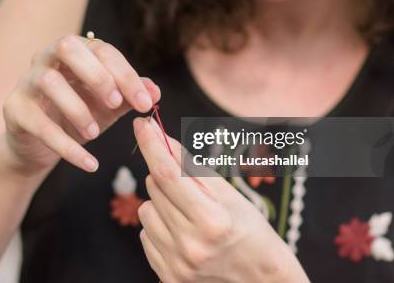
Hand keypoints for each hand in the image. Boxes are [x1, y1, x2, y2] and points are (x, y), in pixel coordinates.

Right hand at [0, 34, 160, 177]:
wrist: (39, 146)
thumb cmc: (76, 116)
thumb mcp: (108, 106)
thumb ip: (130, 96)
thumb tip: (155, 92)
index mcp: (74, 51)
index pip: (101, 50)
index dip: (126, 75)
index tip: (145, 102)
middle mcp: (46, 58)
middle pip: (68, 47)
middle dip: (97, 75)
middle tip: (117, 104)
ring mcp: (26, 82)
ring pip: (49, 82)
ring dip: (78, 109)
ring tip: (96, 134)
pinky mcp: (14, 110)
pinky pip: (39, 124)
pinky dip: (66, 146)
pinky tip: (89, 163)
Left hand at [133, 118, 308, 282]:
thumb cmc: (252, 233)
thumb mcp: (230, 195)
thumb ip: (193, 168)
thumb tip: (163, 139)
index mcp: (212, 221)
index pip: (168, 173)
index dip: (151, 144)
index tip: (141, 124)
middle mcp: (190, 245)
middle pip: (154, 189)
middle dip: (164, 176)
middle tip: (187, 185)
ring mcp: (176, 265)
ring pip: (145, 211)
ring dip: (160, 203)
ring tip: (188, 215)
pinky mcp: (167, 277)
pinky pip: (145, 237)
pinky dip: (159, 228)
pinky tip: (182, 234)